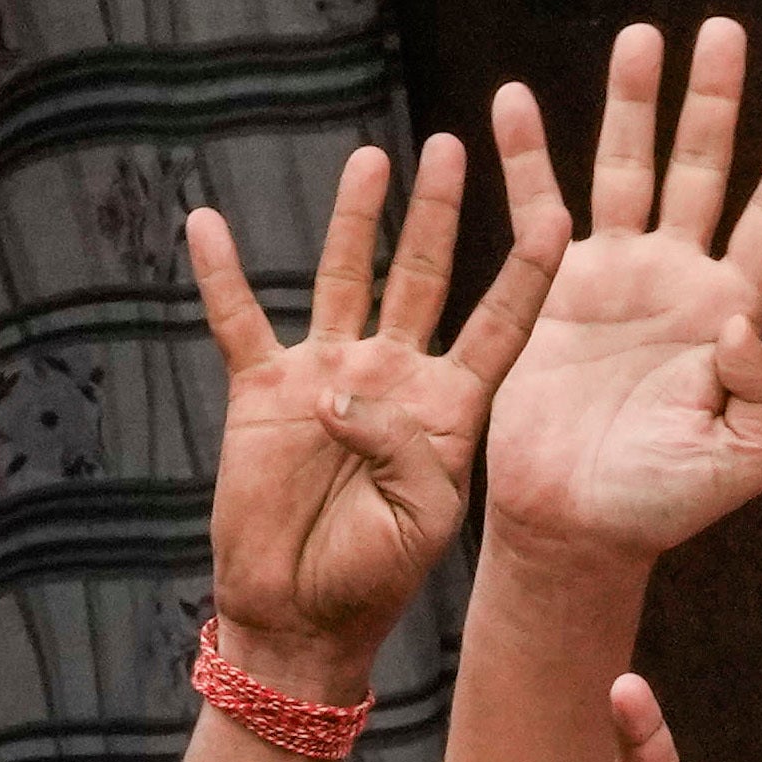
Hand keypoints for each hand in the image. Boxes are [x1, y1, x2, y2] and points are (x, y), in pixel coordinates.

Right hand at [191, 133, 555, 680]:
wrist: (301, 615)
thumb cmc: (376, 577)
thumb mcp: (424, 519)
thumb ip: (403, 447)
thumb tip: (339, 389)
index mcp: (451, 407)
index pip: (500, 325)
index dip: (525, 274)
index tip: (556, 215)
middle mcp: (394, 376)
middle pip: (423, 276)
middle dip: (439, 214)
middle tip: (455, 146)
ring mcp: (327, 374)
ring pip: (343, 277)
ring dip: (355, 219)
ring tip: (372, 159)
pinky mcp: (262, 390)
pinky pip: (238, 320)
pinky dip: (221, 275)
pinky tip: (205, 223)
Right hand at [481, 20, 761, 559]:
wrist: (576, 522)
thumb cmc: (663, 500)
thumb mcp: (740, 460)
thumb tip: (742, 321)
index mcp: (732, 313)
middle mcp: (677, 280)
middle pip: (702, 170)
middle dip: (713, 102)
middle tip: (723, 29)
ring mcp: (614, 277)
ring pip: (625, 171)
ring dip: (630, 104)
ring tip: (639, 36)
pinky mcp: (551, 288)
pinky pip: (535, 208)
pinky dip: (525, 156)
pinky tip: (513, 100)